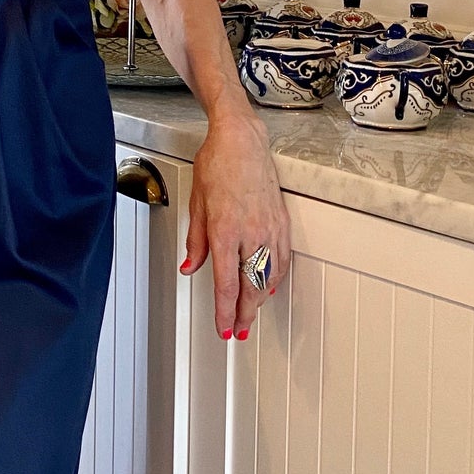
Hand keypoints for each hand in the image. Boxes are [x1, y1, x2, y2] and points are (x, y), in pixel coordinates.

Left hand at [181, 108, 291, 342]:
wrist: (242, 142)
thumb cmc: (217, 165)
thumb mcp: (197, 204)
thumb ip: (195, 242)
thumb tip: (191, 268)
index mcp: (225, 231)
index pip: (226, 283)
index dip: (225, 311)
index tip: (223, 328)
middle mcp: (250, 233)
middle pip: (251, 287)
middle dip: (244, 314)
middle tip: (237, 331)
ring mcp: (270, 228)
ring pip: (269, 277)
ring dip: (260, 301)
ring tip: (250, 315)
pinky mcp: (282, 222)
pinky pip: (282, 260)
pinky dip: (276, 279)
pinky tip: (269, 287)